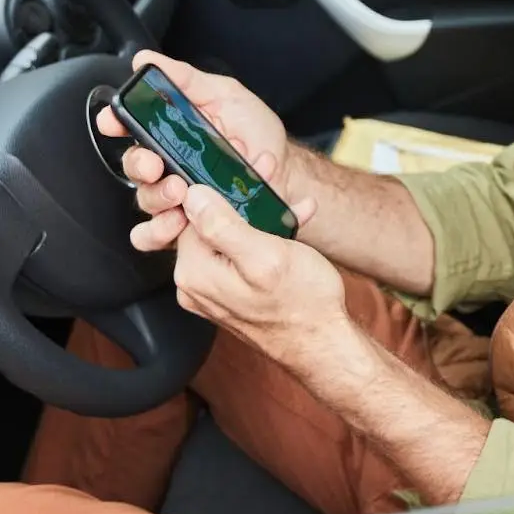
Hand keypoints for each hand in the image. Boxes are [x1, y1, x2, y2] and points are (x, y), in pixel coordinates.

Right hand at [94, 50, 291, 251]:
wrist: (287, 170)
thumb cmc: (254, 132)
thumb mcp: (224, 95)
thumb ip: (186, 80)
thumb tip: (146, 60)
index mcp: (169, 132)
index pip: (130, 127)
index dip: (115, 123)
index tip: (113, 122)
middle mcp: (167, 165)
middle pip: (135, 168)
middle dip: (140, 166)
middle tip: (159, 166)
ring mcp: (178, 196)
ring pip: (146, 204)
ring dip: (158, 200)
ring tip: (181, 193)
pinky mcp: (192, 223)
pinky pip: (164, 237)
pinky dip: (168, 233)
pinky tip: (186, 223)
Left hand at [172, 180, 341, 369]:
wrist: (324, 345)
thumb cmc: (303, 304)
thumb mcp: (266, 255)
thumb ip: (223, 225)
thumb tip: (192, 196)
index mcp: (195, 273)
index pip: (188, 213)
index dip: (218, 185)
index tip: (242, 168)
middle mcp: (196, 285)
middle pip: (209, 222)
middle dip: (240, 195)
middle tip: (267, 172)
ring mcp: (213, 291)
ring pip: (229, 235)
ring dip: (259, 212)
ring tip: (287, 200)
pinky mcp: (232, 294)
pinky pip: (241, 254)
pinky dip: (266, 235)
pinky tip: (291, 223)